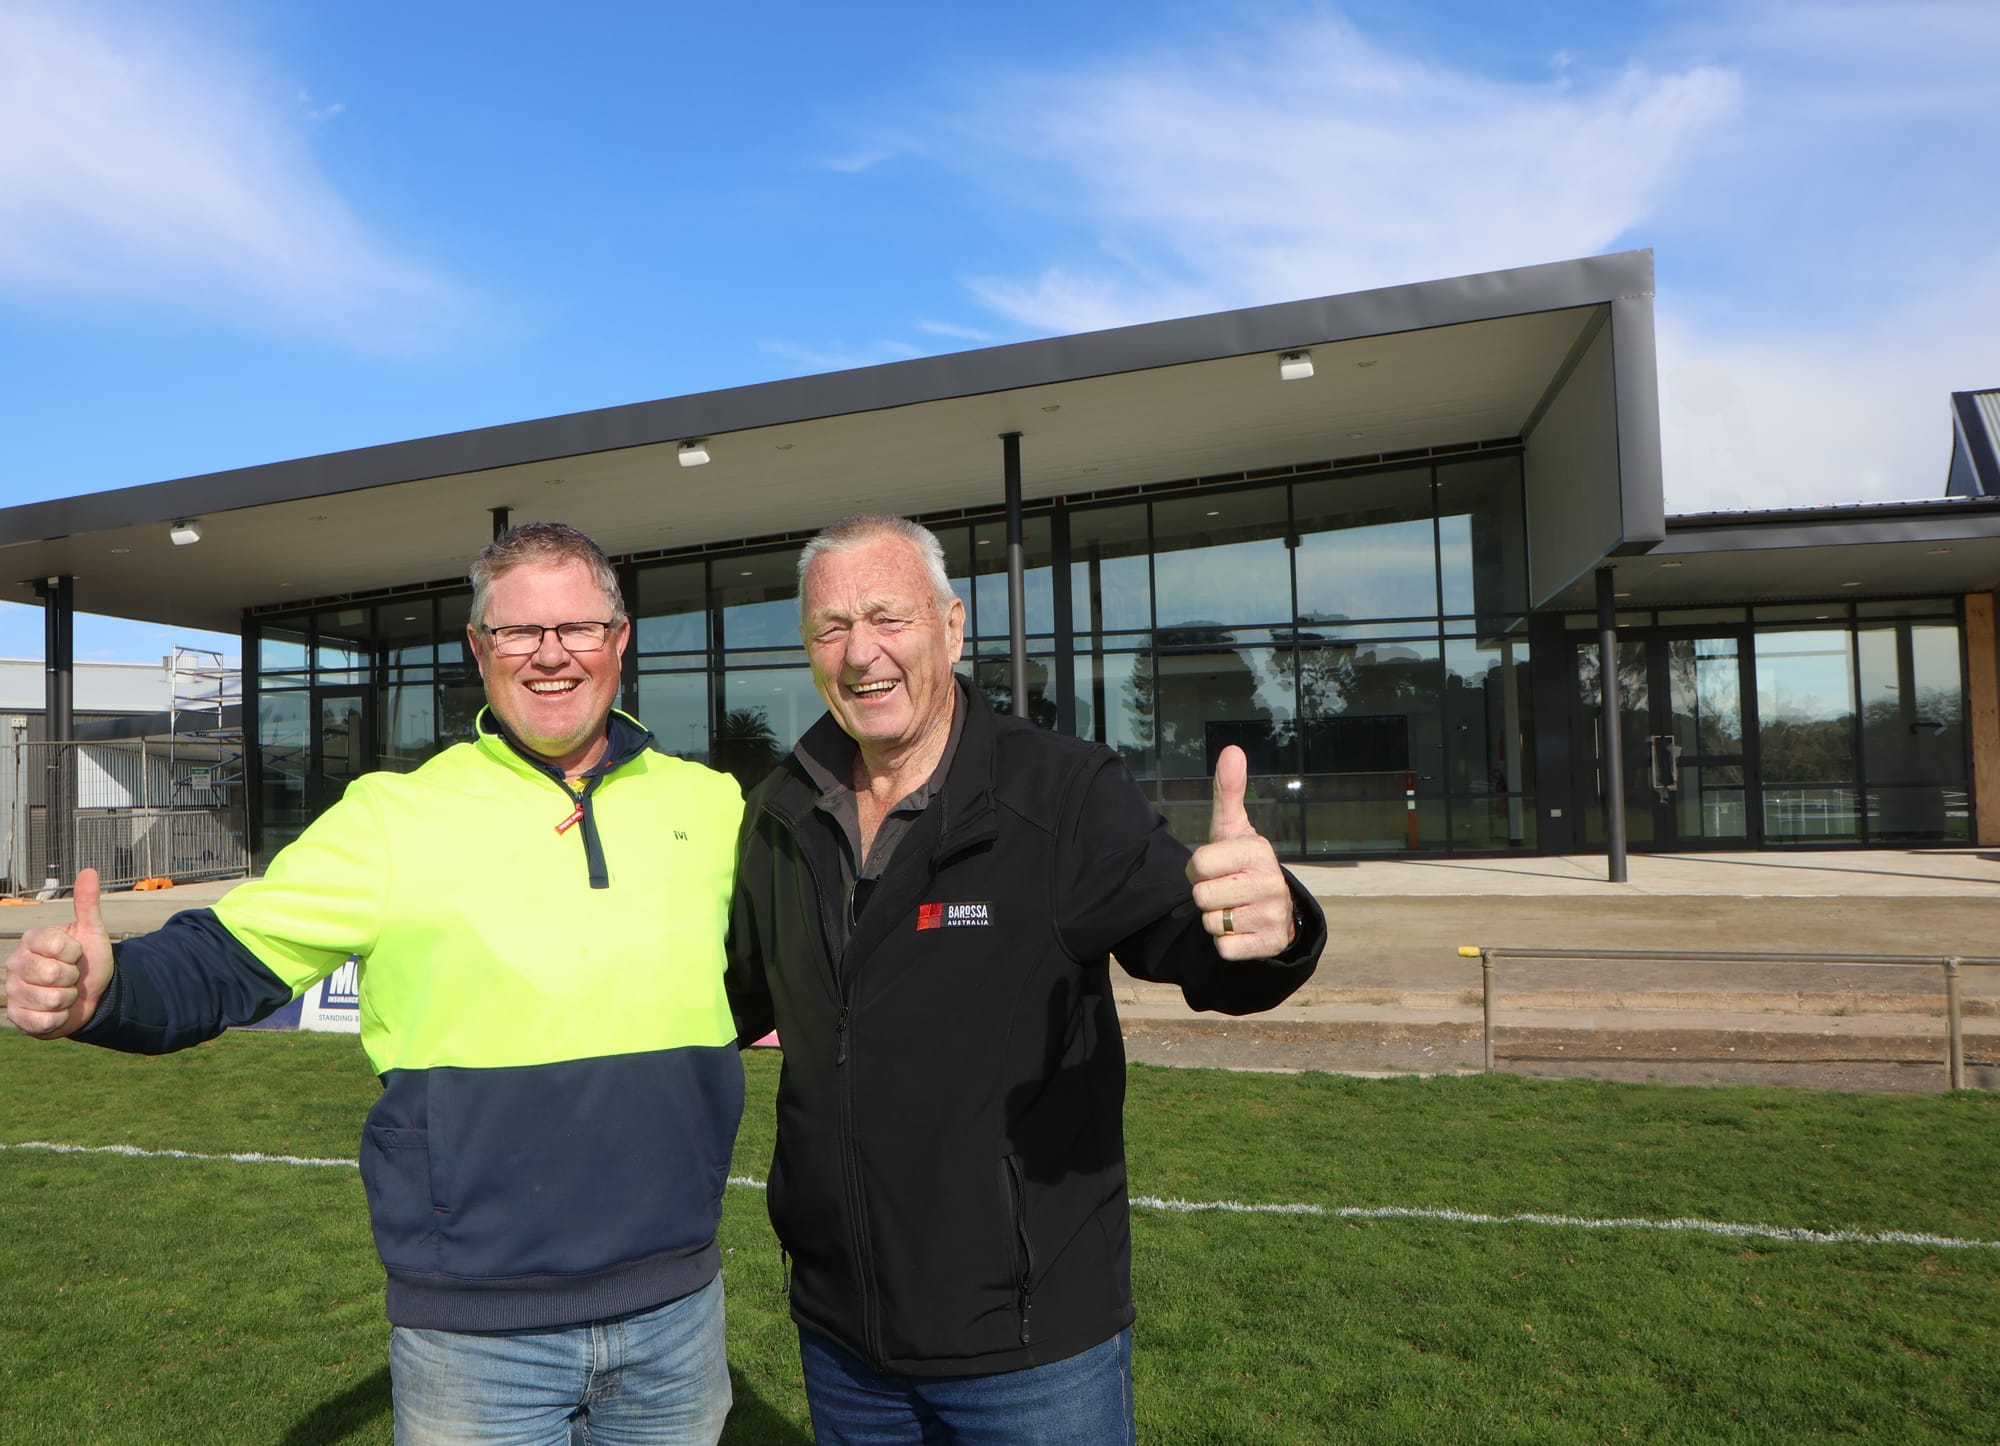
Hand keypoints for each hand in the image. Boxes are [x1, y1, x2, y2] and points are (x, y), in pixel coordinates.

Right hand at [5, 868, 114, 1038]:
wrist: (92, 996)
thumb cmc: (88, 962)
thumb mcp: (92, 933)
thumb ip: (87, 904)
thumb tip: (89, 870)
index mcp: (31, 940)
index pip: (58, 946)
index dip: (75, 953)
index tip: (75, 954)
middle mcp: (16, 964)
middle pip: (53, 974)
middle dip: (72, 978)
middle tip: (71, 976)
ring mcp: (14, 991)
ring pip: (51, 999)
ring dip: (68, 999)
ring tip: (65, 993)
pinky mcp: (18, 1017)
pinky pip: (44, 1021)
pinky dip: (59, 1018)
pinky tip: (58, 1011)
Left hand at [1185, 747, 1295, 959]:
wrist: (1273, 911)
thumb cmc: (1241, 864)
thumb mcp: (1232, 829)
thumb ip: (1228, 792)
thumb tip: (1232, 749)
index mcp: (1258, 851)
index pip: (1198, 864)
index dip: (1198, 869)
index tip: (1216, 867)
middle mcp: (1270, 882)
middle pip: (1201, 896)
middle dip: (1205, 896)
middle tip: (1225, 889)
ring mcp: (1271, 915)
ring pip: (1210, 923)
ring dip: (1214, 919)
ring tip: (1233, 908)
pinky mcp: (1267, 945)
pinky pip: (1224, 948)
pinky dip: (1226, 943)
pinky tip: (1242, 930)